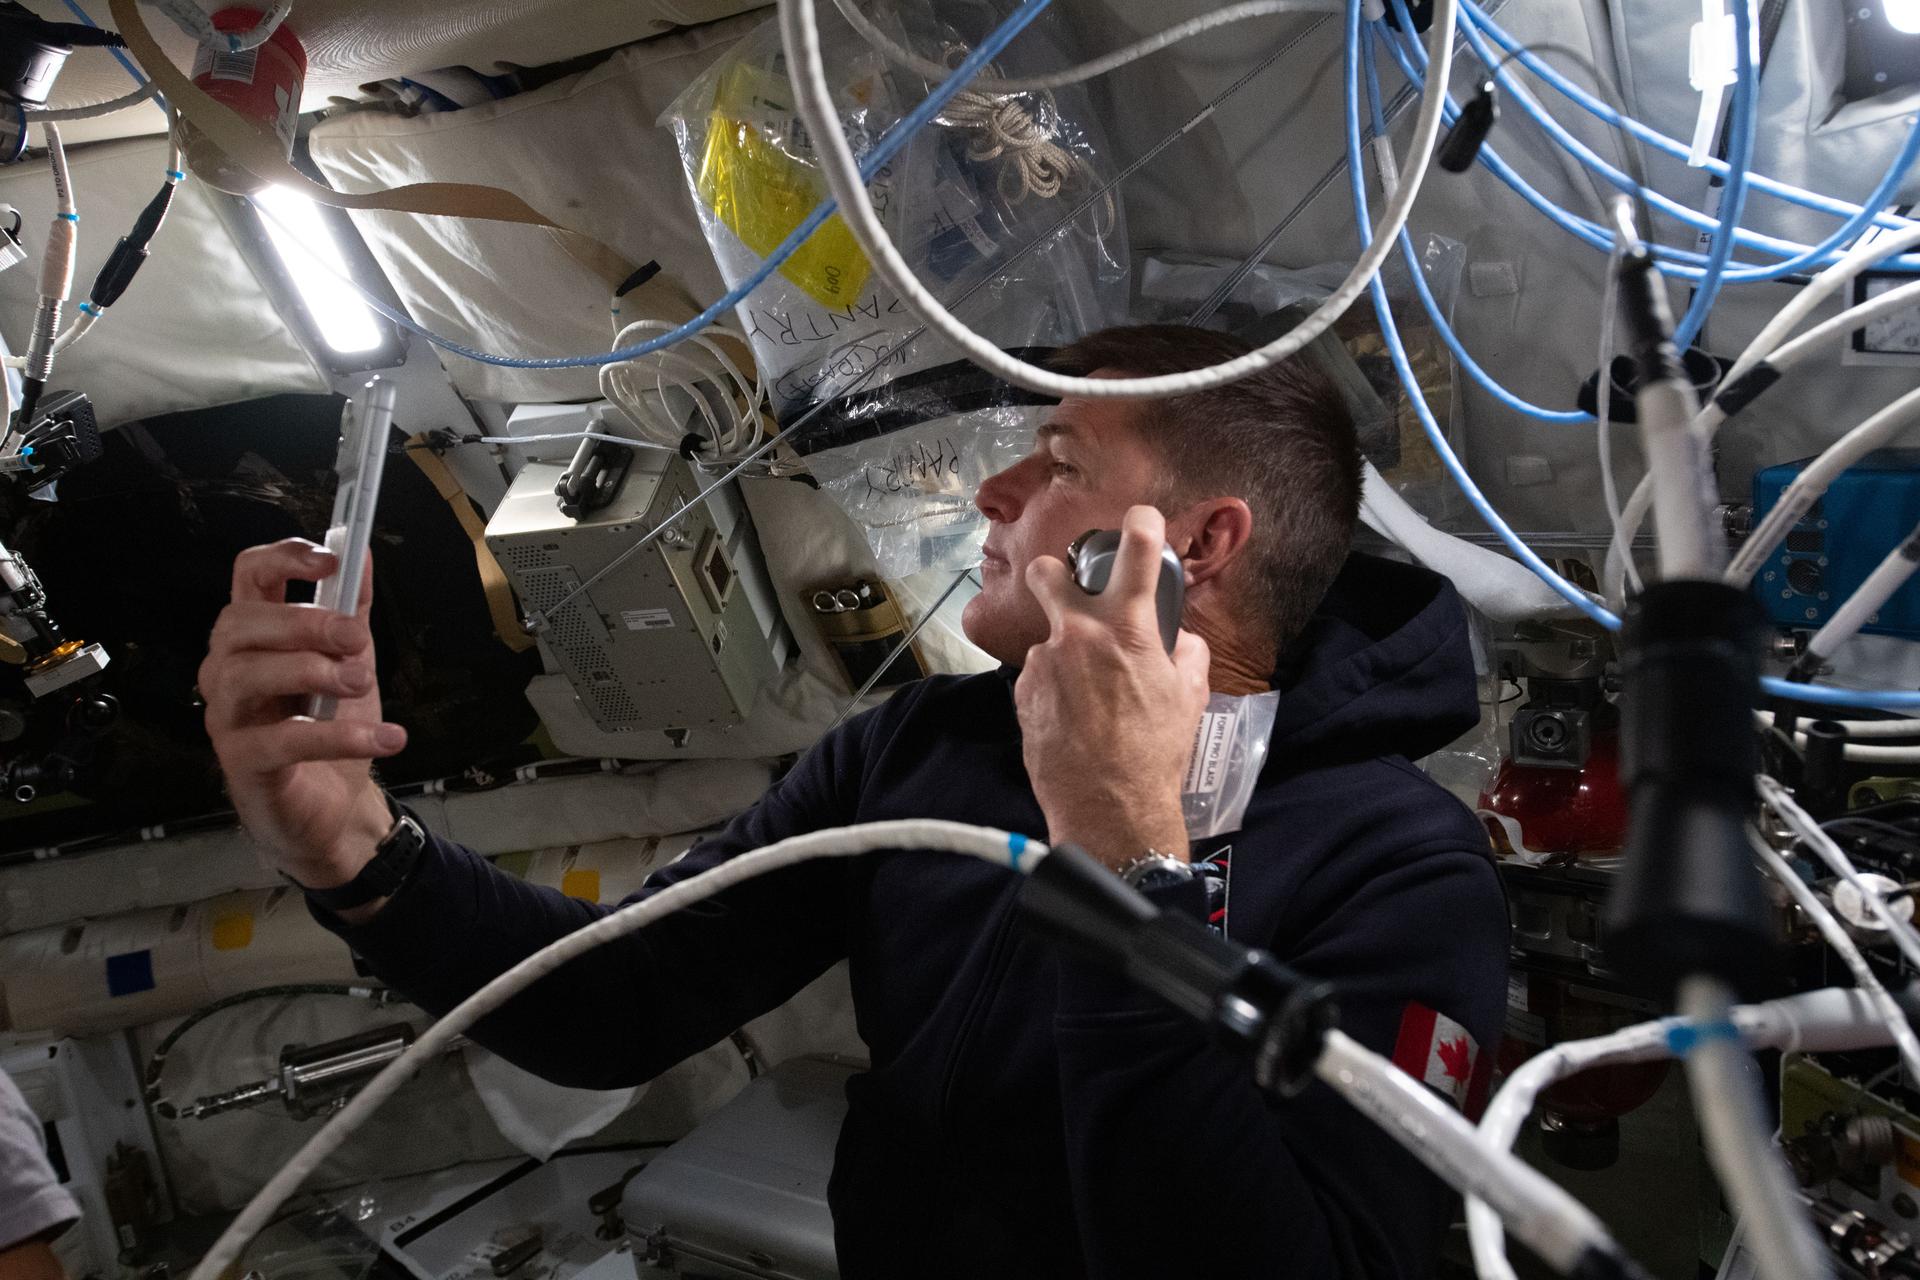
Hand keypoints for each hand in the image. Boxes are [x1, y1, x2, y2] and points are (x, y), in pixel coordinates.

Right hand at [199, 539, 405, 886]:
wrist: (336, 806)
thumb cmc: (331, 725)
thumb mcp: (351, 660)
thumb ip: (353, 609)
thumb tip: (361, 551)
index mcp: (255, 635)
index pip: (247, 577)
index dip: (283, 558)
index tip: (331, 560)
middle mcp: (228, 670)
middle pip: (241, 623)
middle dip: (305, 622)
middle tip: (356, 639)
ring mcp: (229, 717)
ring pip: (246, 675)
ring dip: (312, 671)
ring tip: (360, 683)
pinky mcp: (244, 763)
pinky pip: (282, 740)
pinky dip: (339, 737)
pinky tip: (387, 737)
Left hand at [1014, 505, 1209, 868]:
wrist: (1109, 806)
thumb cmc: (1155, 752)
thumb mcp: (1190, 697)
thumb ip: (1187, 653)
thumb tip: (1181, 639)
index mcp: (1128, 628)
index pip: (1136, 550)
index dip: (1140, 523)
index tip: (1138, 518)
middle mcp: (1078, 634)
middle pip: (1046, 572)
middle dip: (1052, 574)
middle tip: (1066, 591)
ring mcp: (1045, 663)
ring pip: (1049, 640)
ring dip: (1065, 656)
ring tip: (1088, 699)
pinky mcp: (1024, 693)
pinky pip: (1040, 677)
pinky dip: (1055, 690)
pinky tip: (1073, 719)